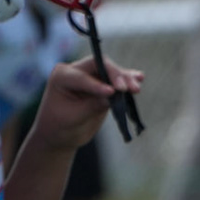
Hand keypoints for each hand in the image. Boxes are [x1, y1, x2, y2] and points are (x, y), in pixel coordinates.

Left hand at [29, 56, 143, 153]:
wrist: (60, 134)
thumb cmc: (60, 126)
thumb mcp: (74, 118)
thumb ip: (91, 105)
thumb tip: (112, 97)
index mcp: (62, 76)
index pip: (82, 77)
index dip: (97, 85)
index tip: (112, 92)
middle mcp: (76, 71)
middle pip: (99, 65)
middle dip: (115, 76)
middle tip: (127, 88)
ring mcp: (91, 76)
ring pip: (111, 71)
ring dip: (125, 79)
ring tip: (136, 88)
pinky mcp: (103, 84)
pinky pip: (116, 80)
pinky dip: (127, 79)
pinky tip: (139, 77)